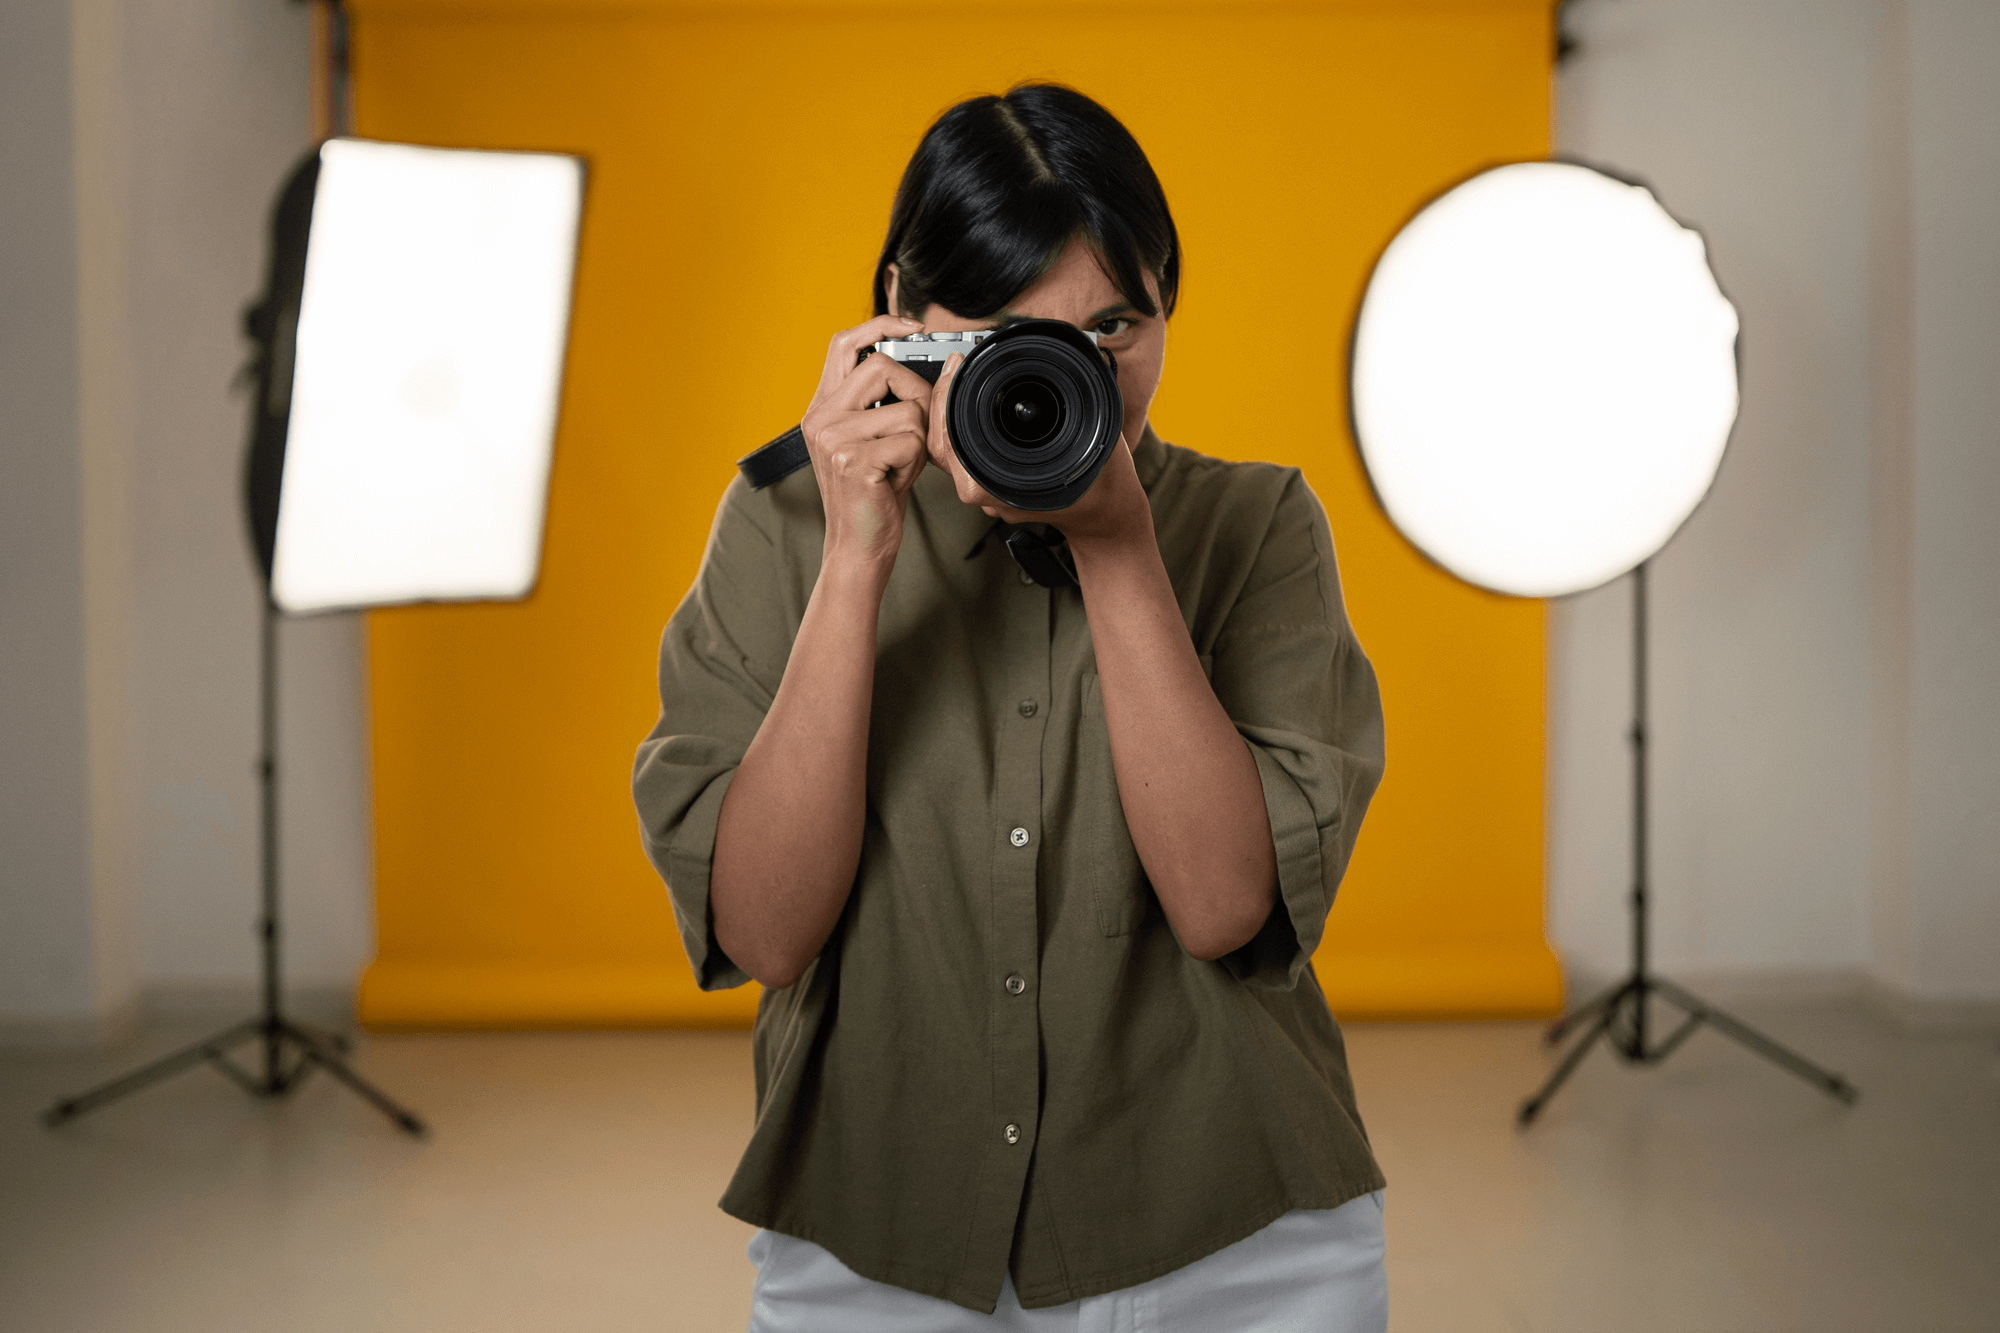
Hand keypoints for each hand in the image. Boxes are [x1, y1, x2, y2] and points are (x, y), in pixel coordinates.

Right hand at [800, 315, 938, 574]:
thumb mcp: (877, 438)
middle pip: (883, 368)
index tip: (913, 327)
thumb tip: (937, 365)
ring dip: (917, 440)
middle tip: (913, 432)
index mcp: (823, 407)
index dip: (880, 325)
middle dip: (915, 395)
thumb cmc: (874, 492)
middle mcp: (821, 418)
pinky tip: (895, 479)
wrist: (859, 544)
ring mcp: (833, 438)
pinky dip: (915, 463)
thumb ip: (888, 401)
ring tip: (897, 464)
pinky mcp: (852, 461)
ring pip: (907, 409)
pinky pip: (911, 441)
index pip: (844, 344)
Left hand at [924, 353, 1156, 552]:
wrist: (1106, 514)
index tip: (955, 370)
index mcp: (1003, 485)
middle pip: (943, 447)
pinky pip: (964, 456)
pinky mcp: (992, 487)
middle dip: (942, 399)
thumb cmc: (1101, 483)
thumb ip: (1078, 401)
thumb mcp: (1095, 434)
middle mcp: (990, 493)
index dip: (946, 402)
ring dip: (948, 413)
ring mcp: (989, 492)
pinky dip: (960, 427)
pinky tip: (966, 404)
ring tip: (956, 378)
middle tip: (954, 366)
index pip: (952, 445)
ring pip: (951, 453)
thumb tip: (1066, 364)